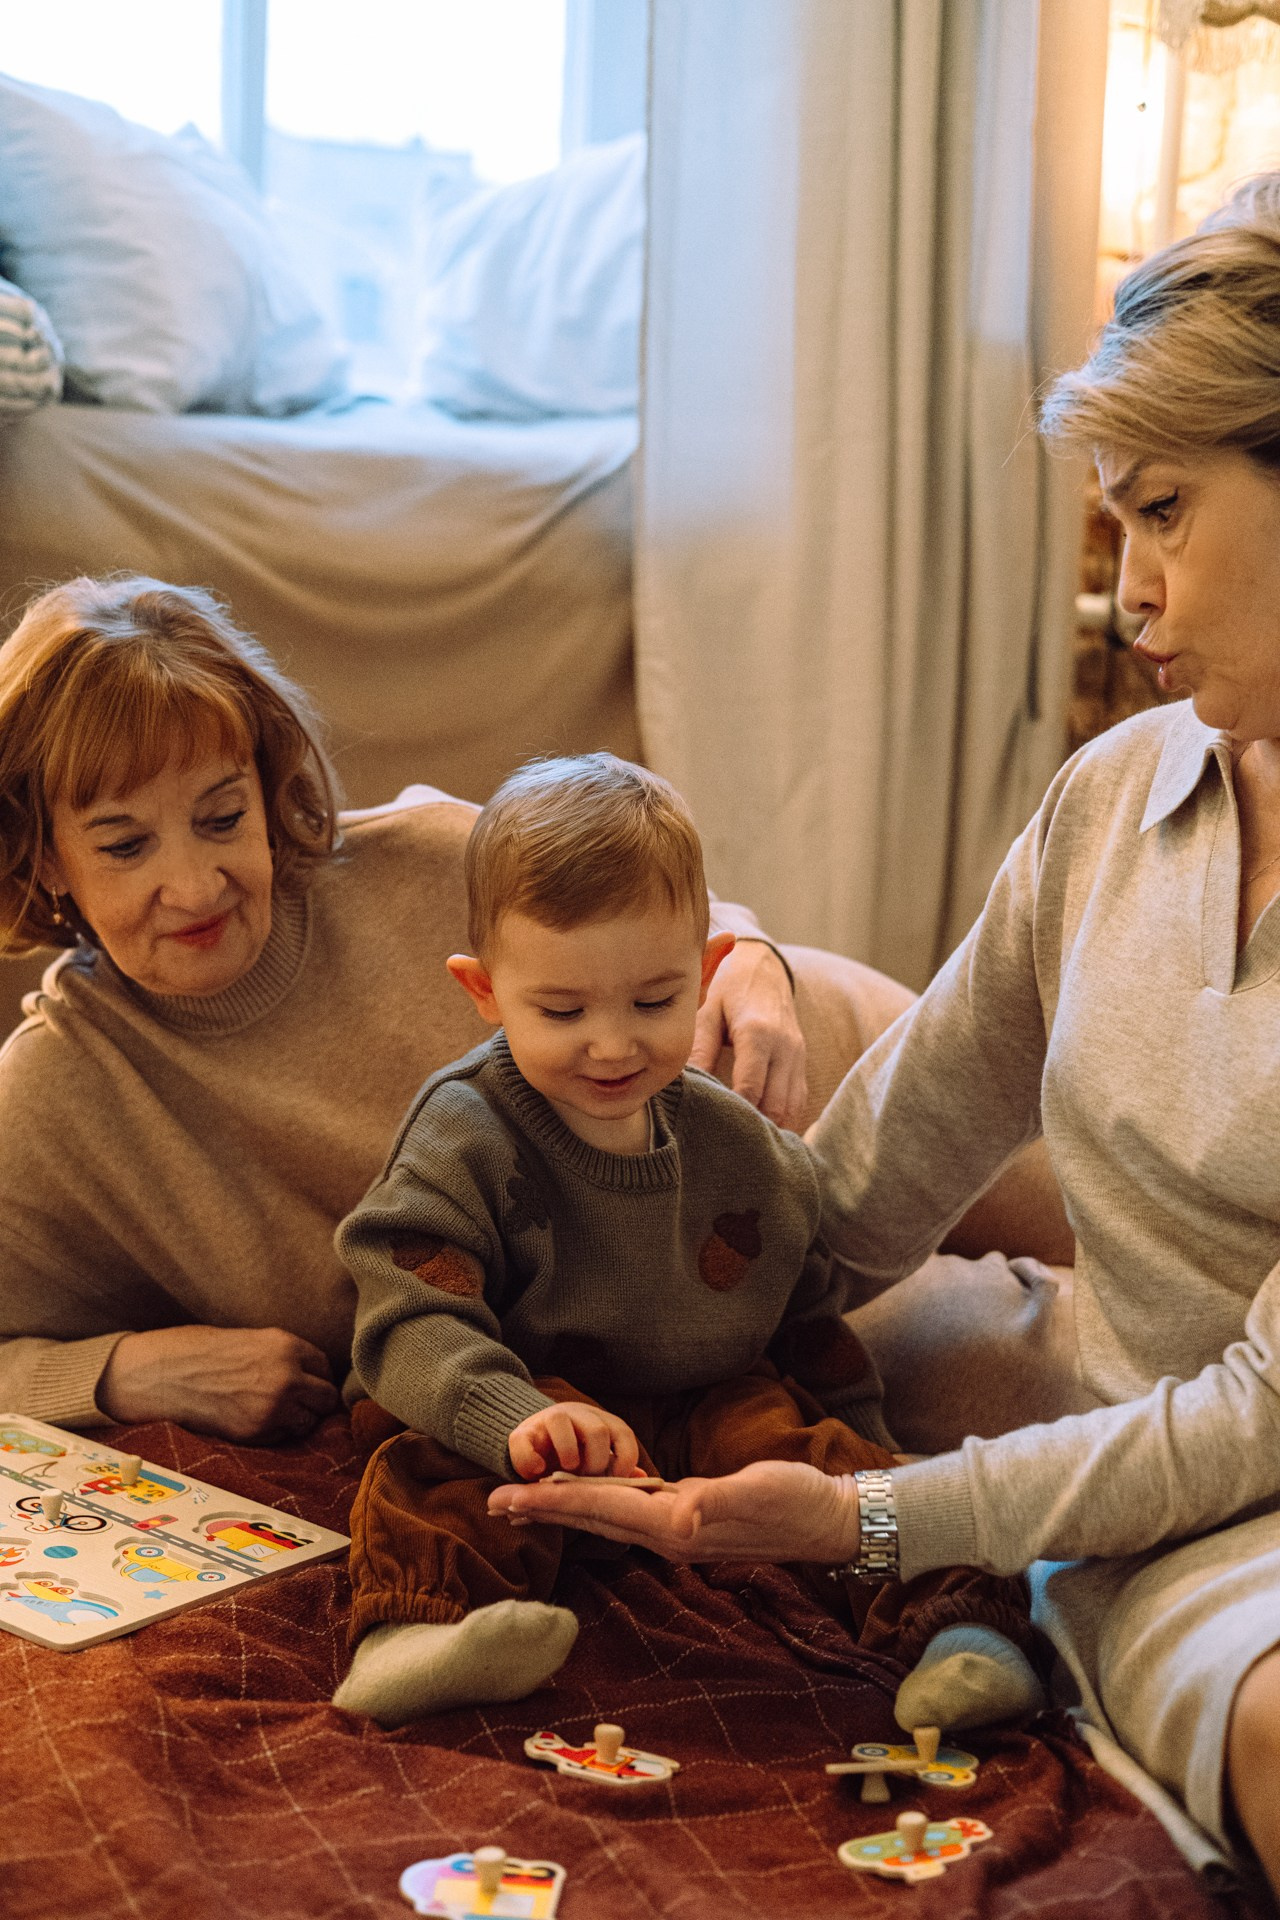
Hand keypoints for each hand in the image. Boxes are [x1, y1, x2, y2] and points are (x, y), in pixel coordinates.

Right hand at [97, 1325, 340, 1443]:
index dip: (316, 1375)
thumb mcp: (255, 1340)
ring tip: (272, 1410)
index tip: (305, 1380)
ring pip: (309, 1421)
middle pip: (326, 1397)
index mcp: (287, 1346)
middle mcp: (287, 1376)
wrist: (167, 1374)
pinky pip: (283, 1436)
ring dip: (297, 1419)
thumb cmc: (208, 1353)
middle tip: (298, 1402)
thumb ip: (287, 1356)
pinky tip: (254, 1419)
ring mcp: (274, 1406)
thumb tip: (316, 1376)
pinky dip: (276, 1432)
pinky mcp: (257, 1431)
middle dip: (315, 1400)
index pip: (326, 1366)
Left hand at [489, 1459, 861, 1563]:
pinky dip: (599, 1504)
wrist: (831, 1520)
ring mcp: (679, 1530)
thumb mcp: (764, 1492)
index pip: (599, 1510)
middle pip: (592, 1521)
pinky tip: (591, 1498)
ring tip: (527, 1502)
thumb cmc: (799, 1501)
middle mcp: (669, 1534)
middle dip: (542, 1510)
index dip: (551, 1502)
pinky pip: (631, 1513)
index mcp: (676, 1526)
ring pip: (608, 1519)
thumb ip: (724, 1502)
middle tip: (492, 1501)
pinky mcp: (691, 1519)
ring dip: (565, 1510)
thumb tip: (687, 1512)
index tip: (504, 1498)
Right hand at [507, 1401, 640, 1480]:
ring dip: (566, 1451)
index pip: (623, 1434)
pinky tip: (536, 1474)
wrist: (538, 1448)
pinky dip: (528, 1460)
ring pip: (559, 1420)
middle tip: (586, 1477)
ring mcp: (547, 1420)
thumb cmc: (576, 1458)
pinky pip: (522, 1439)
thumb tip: (642, 1479)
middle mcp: (577, 1415)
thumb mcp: (599, 1461)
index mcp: (601, 1422)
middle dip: (595, 1461)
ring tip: (565, 1472)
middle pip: (596, 1430)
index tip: (614, 1479)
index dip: (624, 1459)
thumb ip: (617, 1468)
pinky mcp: (521, 1432)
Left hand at [690, 941, 807, 1128]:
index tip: (712, 1129)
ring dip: (770, 1127)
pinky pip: (799, 1100)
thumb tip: (688, 1088)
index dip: (734, 1114)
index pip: (751, 1087)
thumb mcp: (707, 1011)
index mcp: (758, 1032)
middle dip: (753, 1128)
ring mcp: (798, 1055)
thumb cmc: (727, 987)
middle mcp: (785, 1046)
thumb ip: (700, 1050)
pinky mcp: (802, 1062)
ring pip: (792, 1107)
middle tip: (724, 1146)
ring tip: (742, 1143)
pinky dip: (783, 1119)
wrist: (761, 966)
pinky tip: (761, 1131)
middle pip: (776, 1104)